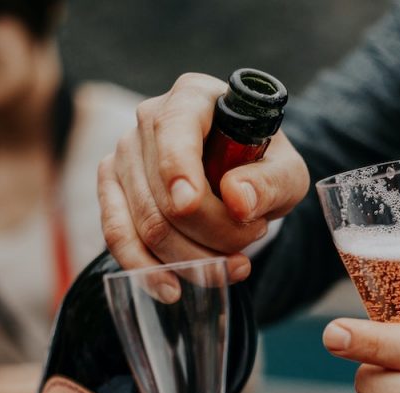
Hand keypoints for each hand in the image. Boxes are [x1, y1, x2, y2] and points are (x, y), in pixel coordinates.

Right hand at [98, 73, 308, 277]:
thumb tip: (237, 200)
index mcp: (193, 97)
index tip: (190, 204)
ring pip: (146, 224)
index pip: (174, 130)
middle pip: (165, 194)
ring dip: (193, 258)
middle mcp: (149, 119)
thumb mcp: (287, 174)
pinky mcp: (112, 190)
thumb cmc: (263, 167)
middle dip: (213, 235)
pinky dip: (147, 270)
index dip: (178, 170)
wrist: (241, 178)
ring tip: (234, 265)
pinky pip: (117, 236)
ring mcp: (124, 155)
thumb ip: (271, 183)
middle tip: (252, 241)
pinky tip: (174, 289)